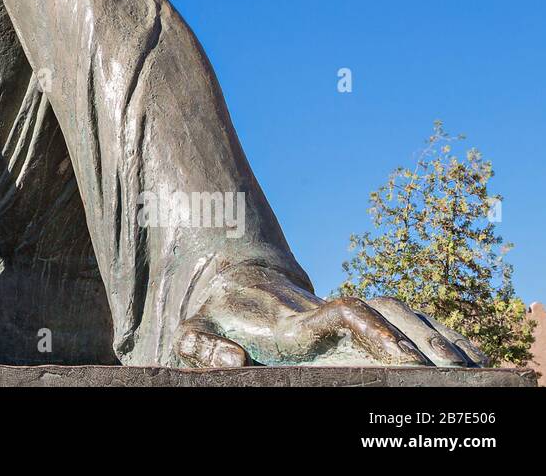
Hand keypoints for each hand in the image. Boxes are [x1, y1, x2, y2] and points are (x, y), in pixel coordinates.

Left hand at [175, 264, 487, 367]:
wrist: (225, 286)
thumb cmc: (207, 318)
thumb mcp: (191, 334)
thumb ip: (203, 348)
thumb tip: (236, 362)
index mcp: (292, 323)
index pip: (345, 312)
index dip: (375, 329)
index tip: (404, 357)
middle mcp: (325, 316)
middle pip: (389, 313)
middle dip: (423, 339)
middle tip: (452, 373)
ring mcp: (342, 320)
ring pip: (403, 314)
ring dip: (436, 336)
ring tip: (470, 369)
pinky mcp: (351, 326)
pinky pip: (403, 322)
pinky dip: (435, 334)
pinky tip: (465, 359)